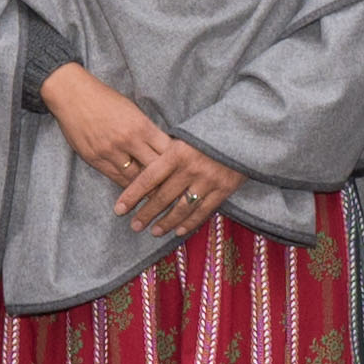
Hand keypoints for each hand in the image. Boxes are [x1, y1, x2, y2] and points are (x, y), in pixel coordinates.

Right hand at [37, 62, 168, 196]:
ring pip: (135, 179)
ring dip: (146, 189)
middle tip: (176, 192)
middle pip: (154, 170)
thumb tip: (163, 148)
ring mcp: (110, 152)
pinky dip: (127, 186)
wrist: (72, 94)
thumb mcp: (132, 109)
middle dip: (165, 181)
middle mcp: (127, 141)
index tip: (184, 173)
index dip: (177, 164)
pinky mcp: (95, 159)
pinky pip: (116, 178)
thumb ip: (147, 130)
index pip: (166, 152)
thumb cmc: (105, 98)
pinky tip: (135, 191)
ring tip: (158, 198)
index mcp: (141, 126)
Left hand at [112, 132, 238, 238]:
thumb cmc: (208, 132)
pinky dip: (189, 223)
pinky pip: (203, 211)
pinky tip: (178, 231)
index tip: (119, 209)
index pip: (148, 178)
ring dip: (166, 222)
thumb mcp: (184, 136)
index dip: (132, 195)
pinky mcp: (223, 190)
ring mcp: (208, 181)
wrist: (245, 131)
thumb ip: (166, 153)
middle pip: (163, 197)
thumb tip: (141, 169)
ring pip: (181, 208)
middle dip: (146, 214)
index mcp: (177, 152)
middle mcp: (190, 168)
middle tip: (135, 225)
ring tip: (154, 231)